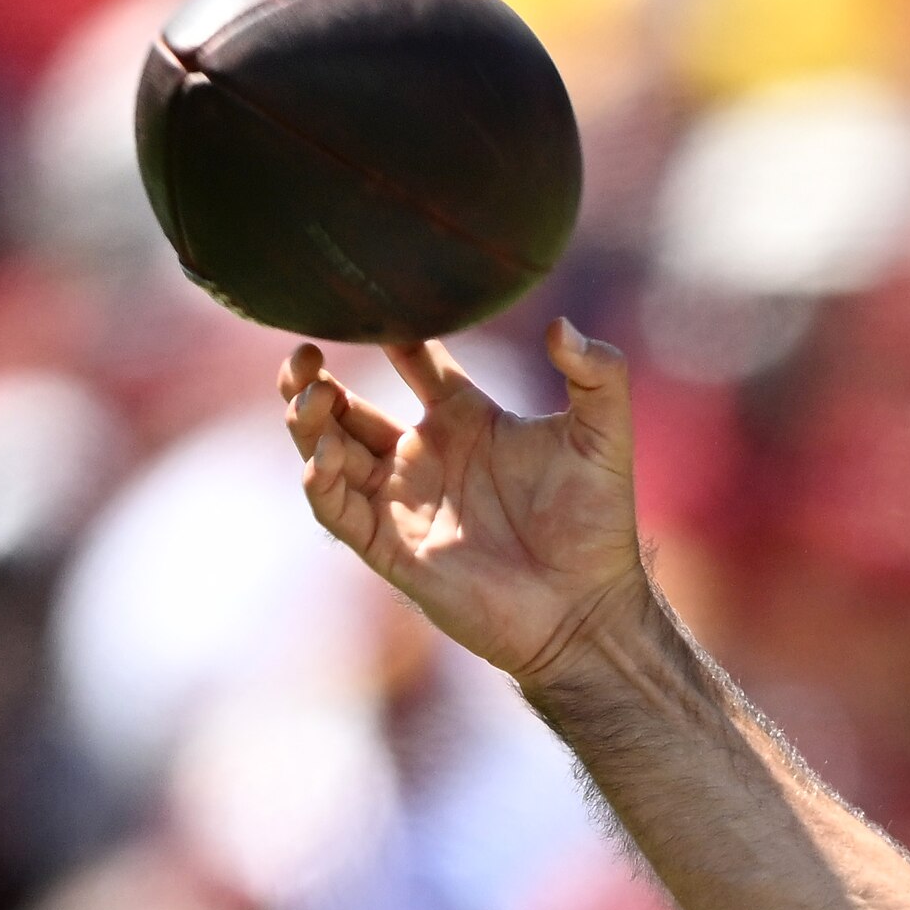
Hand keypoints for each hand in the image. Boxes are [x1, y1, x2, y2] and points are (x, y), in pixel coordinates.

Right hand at [282, 322, 654, 700]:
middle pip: (348, 406)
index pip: (414, 361)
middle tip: (306, 352)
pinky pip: (335, 508)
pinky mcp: (390, 547)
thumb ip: (598, 373)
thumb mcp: (604, 436)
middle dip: (316, 377)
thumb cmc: (597, 523)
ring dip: (307, 419)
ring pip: (328, 450)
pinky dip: (318, 479)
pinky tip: (323, 452)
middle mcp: (426, 456)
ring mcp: (403, 501)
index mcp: (467, 420)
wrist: (585, 608)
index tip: (369, 302)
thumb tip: (564, 324)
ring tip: (308, 391)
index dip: (390, 330)